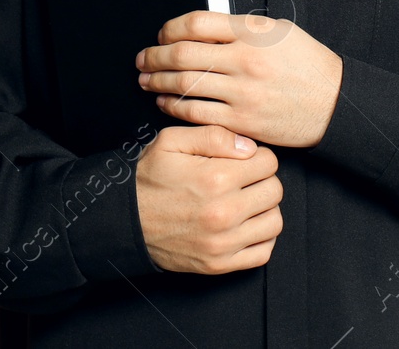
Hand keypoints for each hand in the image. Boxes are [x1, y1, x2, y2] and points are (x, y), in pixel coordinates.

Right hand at [135, 123, 282, 273]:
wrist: (124, 221)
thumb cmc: (149, 179)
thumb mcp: (172, 141)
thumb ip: (214, 135)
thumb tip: (249, 147)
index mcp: (216, 178)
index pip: (269, 162)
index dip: (257, 157)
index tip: (243, 161)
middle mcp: (223, 213)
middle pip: (275, 190)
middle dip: (263, 181)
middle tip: (245, 181)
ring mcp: (223, 243)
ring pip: (274, 221)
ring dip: (265, 209)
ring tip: (246, 203)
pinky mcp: (219, 264)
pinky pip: (263, 253)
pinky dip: (261, 238)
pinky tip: (246, 226)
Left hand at [136, 11, 343, 147]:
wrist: (334, 102)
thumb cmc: (307, 64)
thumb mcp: (279, 31)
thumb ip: (240, 28)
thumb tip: (199, 30)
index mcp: (253, 32)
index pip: (195, 23)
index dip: (169, 29)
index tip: (162, 35)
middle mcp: (245, 60)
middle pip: (181, 54)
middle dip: (153, 57)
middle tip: (143, 59)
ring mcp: (242, 92)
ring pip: (183, 85)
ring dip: (157, 82)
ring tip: (147, 80)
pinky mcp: (241, 120)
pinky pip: (195, 113)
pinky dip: (173, 106)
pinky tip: (166, 102)